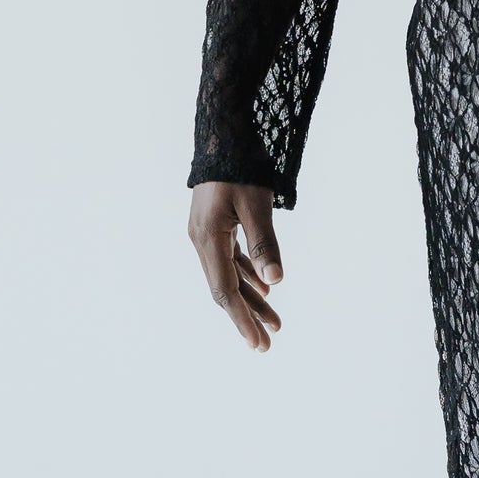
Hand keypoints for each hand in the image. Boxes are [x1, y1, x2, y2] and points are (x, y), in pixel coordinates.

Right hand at [188, 181, 284, 349]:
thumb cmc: (240, 167)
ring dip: (251, 298)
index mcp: (208, 239)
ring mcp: (207, 233)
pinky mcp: (215, 225)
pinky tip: (265, 288)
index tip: (257, 343)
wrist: (223, 135)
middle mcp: (202, 240)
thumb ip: (265, 244)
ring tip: (275, 322)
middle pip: (225, 289)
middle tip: (268, 343)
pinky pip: (230, 259)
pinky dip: (247, 275)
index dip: (242, 319)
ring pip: (229, 275)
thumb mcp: (257, 205)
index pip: (225, 291)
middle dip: (247, 316)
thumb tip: (276, 281)